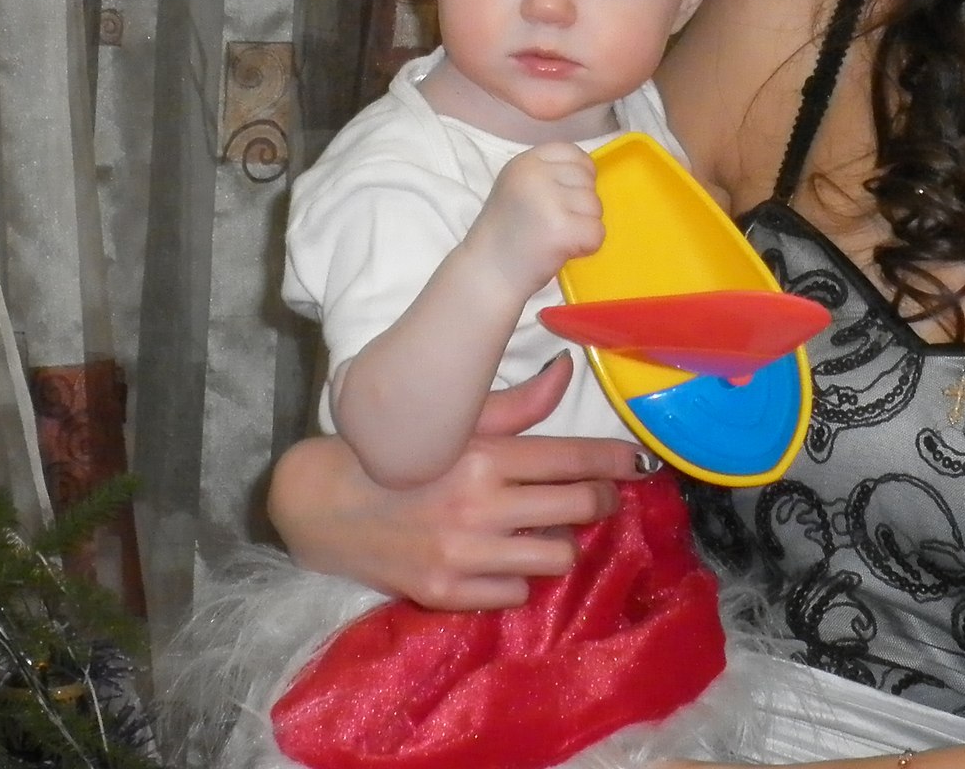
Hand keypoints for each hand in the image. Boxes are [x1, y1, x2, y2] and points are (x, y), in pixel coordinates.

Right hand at [268, 355, 650, 609]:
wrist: (325, 508)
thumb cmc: (394, 456)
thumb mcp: (451, 423)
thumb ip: (514, 403)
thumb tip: (566, 370)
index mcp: (483, 456)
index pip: (574, 460)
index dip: (616, 461)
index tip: (639, 462)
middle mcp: (480, 508)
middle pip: (578, 509)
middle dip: (601, 501)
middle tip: (600, 498)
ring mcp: (465, 557)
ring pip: (557, 558)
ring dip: (558, 542)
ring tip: (543, 530)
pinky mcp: (449, 595)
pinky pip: (517, 595)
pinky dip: (515, 579)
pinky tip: (499, 561)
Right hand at [468, 143, 604, 295]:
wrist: (486, 273)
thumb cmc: (506, 234)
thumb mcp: (519, 188)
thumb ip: (549, 176)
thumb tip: (590, 174)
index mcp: (524, 161)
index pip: (572, 152)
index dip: (580, 175)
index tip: (565, 197)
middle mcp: (534, 174)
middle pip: (588, 180)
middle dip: (580, 205)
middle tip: (554, 225)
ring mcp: (548, 200)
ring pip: (595, 207)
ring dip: (583, 227)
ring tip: (555, 238)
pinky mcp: (561, 229)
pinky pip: (597, 232)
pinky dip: (587, 247)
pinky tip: (564, 251)